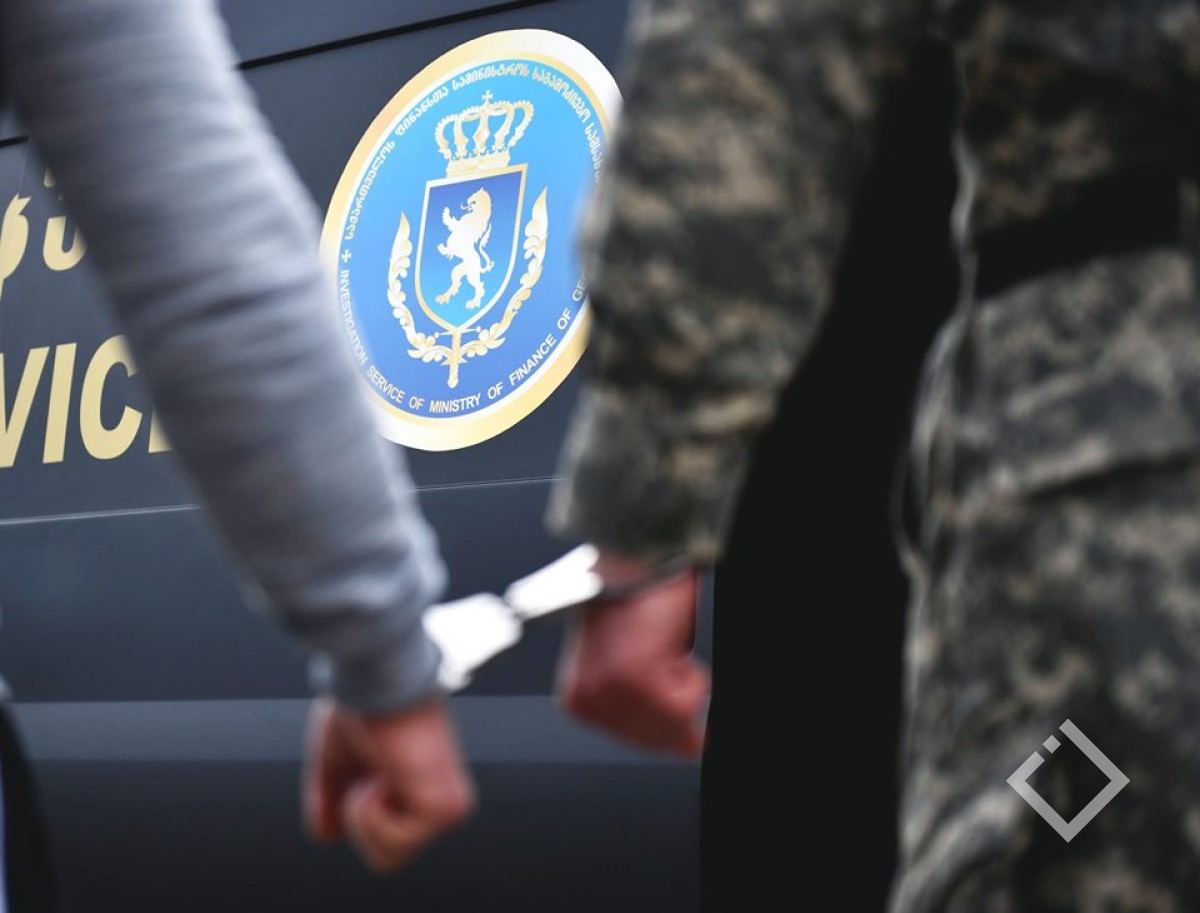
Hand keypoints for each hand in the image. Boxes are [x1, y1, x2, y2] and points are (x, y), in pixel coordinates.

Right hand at [303, 698, 473, 871]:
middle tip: (370, 774)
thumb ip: (330, 798)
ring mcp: (446, 805)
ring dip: (364, 816)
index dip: (353, 813)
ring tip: (379, 771)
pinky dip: (371, 813)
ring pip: (389, 857)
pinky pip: (395, 845)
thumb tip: (326, 835)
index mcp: (417, 787)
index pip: (384, 840)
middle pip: (386, 856)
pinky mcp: (446, 807)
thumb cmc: (360, 709)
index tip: (362, 770)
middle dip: (358, 820)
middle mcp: (438, 799)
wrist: (377, 682)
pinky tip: (386, 775)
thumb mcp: (335, 760)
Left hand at [557, 557, 708, 756]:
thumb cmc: (636, 599)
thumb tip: (686, 748)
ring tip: (663, 648)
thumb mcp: (633, 661)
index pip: (636, 739)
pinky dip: (694, 678)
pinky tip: (669, 648)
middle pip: (657, 739)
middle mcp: (588, 702)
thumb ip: (649, 707)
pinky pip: (688, 705)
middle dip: (676, 704)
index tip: (662, 678)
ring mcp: (611, 694)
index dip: (665, 713)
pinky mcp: (637, 681)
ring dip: (686, 686)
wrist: (635, 557)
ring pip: (676, 724)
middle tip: (665, 658)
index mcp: (578, 700)